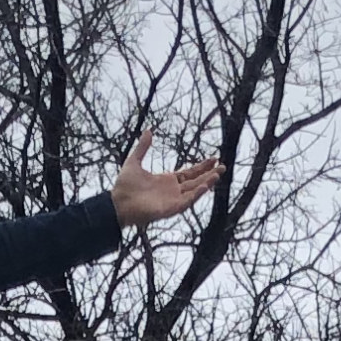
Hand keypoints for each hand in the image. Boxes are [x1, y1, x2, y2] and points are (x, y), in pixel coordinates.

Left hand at [107, 128, 221, 228]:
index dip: (201, 166)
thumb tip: (148, 131)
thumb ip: (142, 147)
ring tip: (218, 175)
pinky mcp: (169, 209)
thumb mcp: (134, 161)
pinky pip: (186, 202)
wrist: (116, 202)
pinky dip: (196, 195)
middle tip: (223, 167)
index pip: (189, 173)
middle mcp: (172, 191)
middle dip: (210, 174)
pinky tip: (205, 186)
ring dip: (207, 184)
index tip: (214, 159)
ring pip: (194, 192)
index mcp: (167, 181)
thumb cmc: (124, 186)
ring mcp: (172, 201)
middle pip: (196, 182)